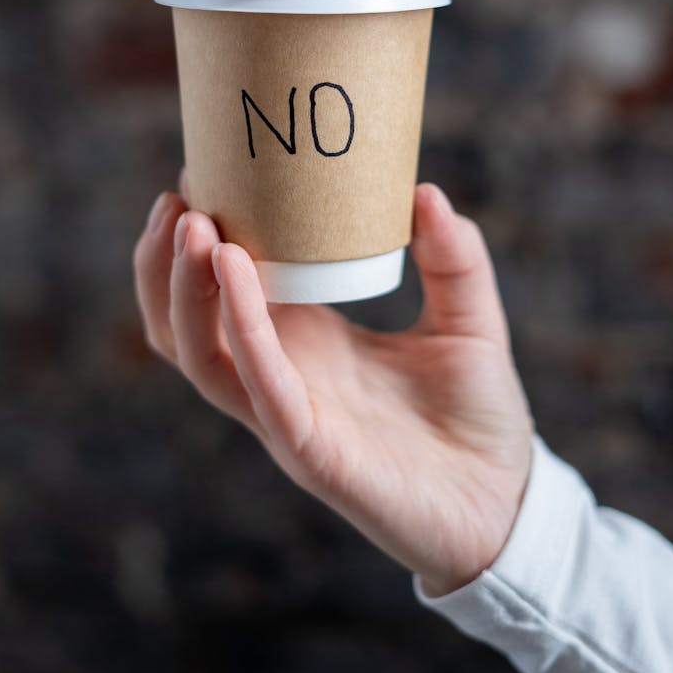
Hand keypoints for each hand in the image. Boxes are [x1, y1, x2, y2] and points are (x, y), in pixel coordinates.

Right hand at [133, 171, 533, 595]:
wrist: (508, 503)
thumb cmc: (477, 416)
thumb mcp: (468, 318)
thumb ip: (452, 257)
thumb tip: (424, 189)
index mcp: (304, 343)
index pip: (224, 290)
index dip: (199, 237)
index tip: (202, 169)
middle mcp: (280, 376)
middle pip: (184, 324)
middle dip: (164, 262)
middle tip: (176, 196)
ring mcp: (286, 414)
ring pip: (199, 356)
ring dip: (183, 289)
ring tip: (189, 225)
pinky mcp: (309, 449)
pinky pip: (258, 386)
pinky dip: (239, 327)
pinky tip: (234, 270)